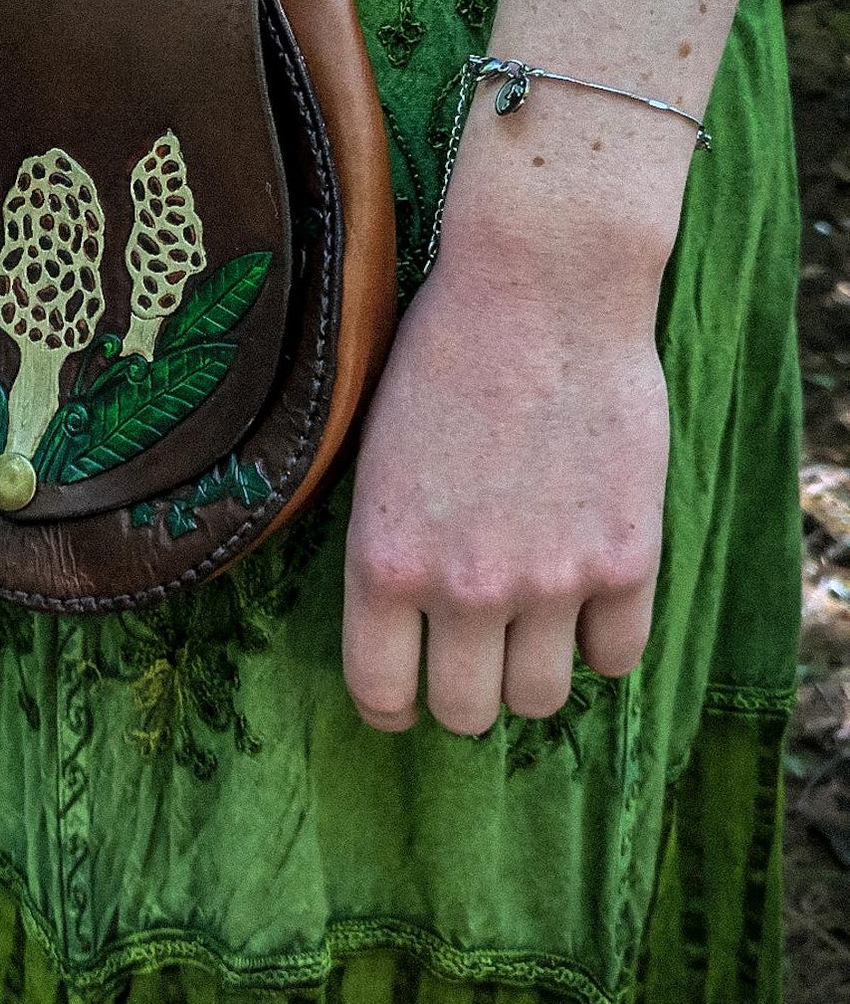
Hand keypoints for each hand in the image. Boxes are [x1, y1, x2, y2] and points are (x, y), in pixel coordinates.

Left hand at [341, 231, 668, 736]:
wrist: (541, 290)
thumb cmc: (443, 353)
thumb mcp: (377, 457)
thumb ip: (391, 549)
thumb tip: (401, 618)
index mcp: (385, 562)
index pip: (381, 692)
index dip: (392, 704)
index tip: (406, 693)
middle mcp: (464, 587)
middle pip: (467, 713)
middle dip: (465, 691)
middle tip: (475, 655)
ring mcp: (551, 579)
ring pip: (542, 699)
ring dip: (534, 671)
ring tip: (534, 624)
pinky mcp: (627, 558)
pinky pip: (618, 657)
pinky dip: (604, 640)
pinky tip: (591, 598)